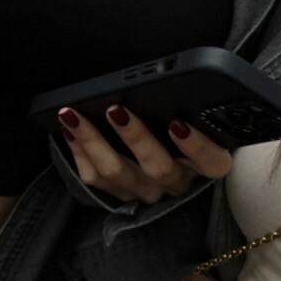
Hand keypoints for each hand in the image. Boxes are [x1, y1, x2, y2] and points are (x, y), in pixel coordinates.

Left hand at [60, 105, 231, 203]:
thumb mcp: (196, 129)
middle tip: (116, 110)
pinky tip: (70, 129)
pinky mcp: (120, 195)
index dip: (196, 146)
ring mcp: (145, 192)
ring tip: (73, 115)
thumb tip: (161, 85)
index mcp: (202, 167)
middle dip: (134, 136)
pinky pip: (95, 178)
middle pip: (157, 167)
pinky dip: (79, 151)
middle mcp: (175, 183)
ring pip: (116, 172)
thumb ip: (190, 115)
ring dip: (92, 140)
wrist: (164, 174)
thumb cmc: (182, 141)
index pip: (211, 163)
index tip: (178, 124)